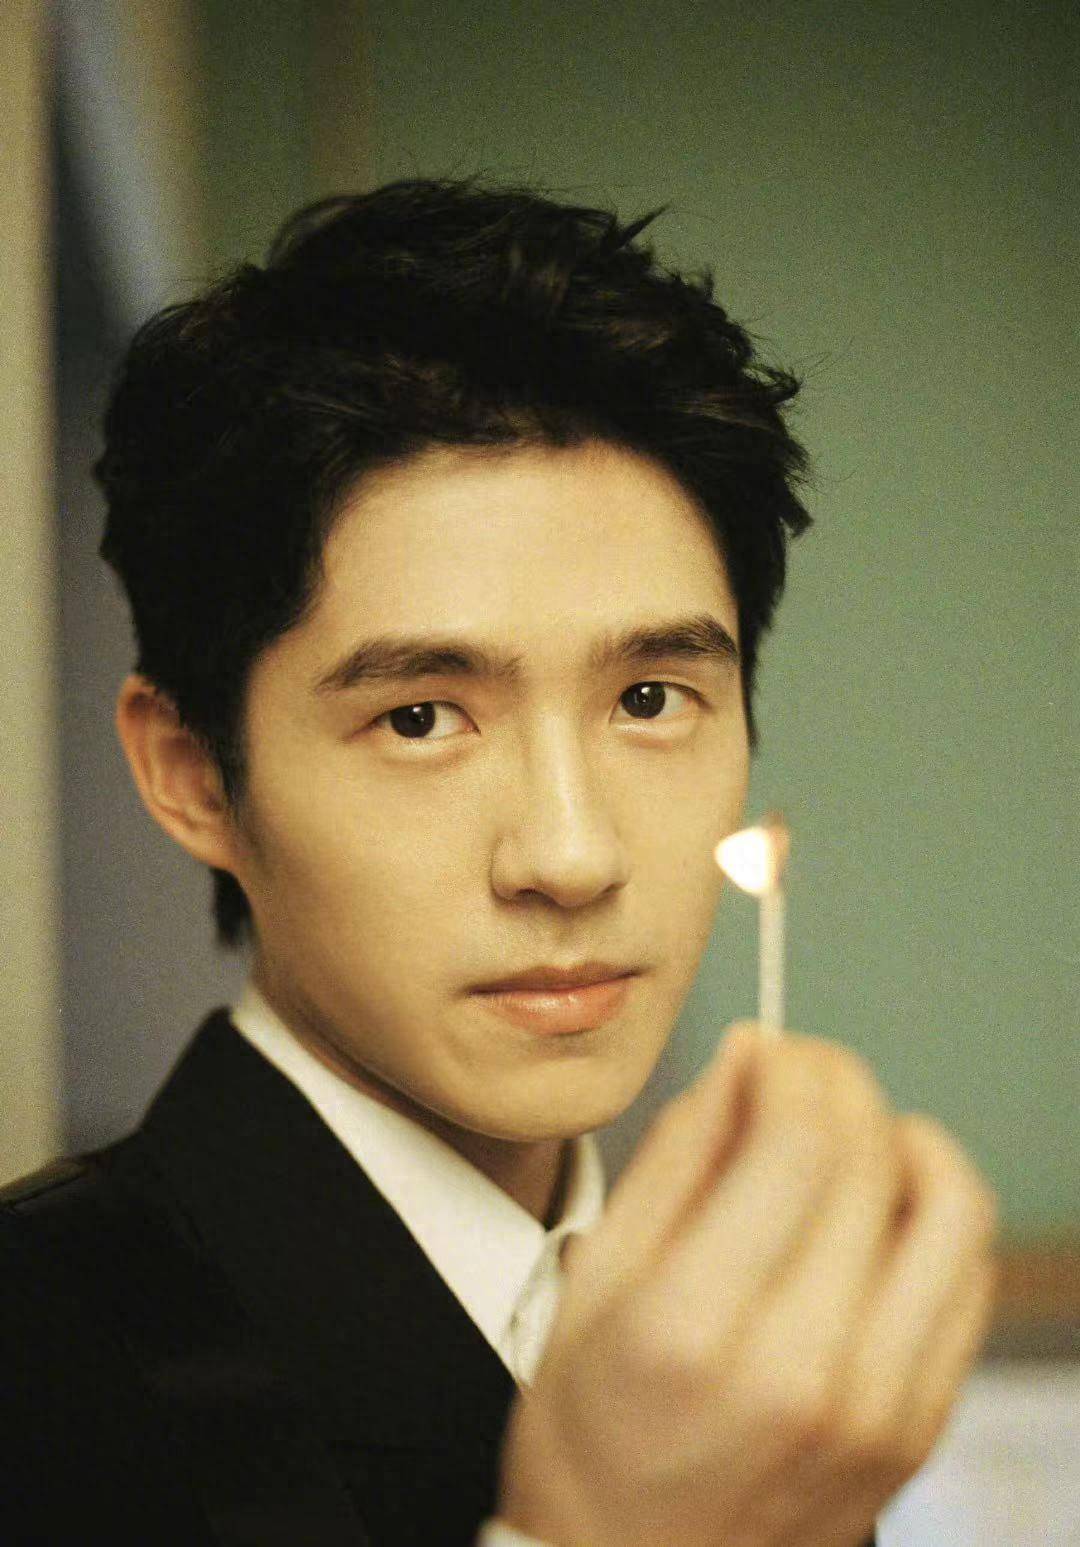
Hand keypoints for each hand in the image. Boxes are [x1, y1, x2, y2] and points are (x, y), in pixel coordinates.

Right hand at [495, 1022, 998, 1546]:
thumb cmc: (593, 1433)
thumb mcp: (595, 1281)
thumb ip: (677, 1155)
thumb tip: (747, 1056)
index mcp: (697, 1326)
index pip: (800, 1141)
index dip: (794, 1065)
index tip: (768, 1052)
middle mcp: (804, 1370)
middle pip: (874, 1157)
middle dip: (839, 1081)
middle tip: (798, 1074)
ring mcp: (878, 1408)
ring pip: (951, 1208)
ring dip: (904, 1138)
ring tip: (851, 1137)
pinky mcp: (918, 1428)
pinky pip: (968, 1279)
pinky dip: (932, 1214)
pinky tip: (875, 1211)